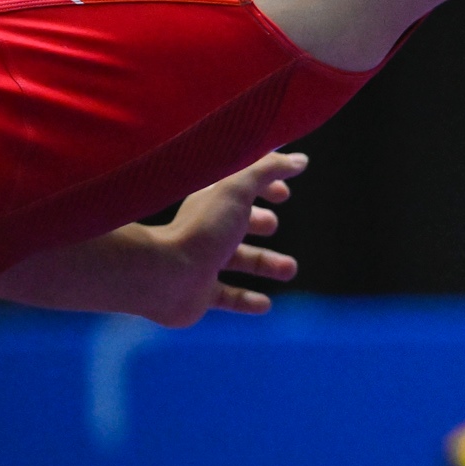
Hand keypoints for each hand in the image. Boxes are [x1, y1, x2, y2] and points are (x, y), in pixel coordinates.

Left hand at [140, 152, 305, 325]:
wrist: (164, 276)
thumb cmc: (200, 228)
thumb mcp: (238, 189)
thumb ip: (268, 170)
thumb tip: (300, 159)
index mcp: (212, 204)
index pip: (238, 189)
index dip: (262, 187)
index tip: (284, 193)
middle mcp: (205, 232)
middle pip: (236, 225)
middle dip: (259, 224)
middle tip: (272, 226)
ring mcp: (202, 264)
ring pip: (237, 262)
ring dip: (265, 264)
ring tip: (289, 269)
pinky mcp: (200, 295)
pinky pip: (228, 298)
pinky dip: (247, 301)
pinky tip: (265, 305)